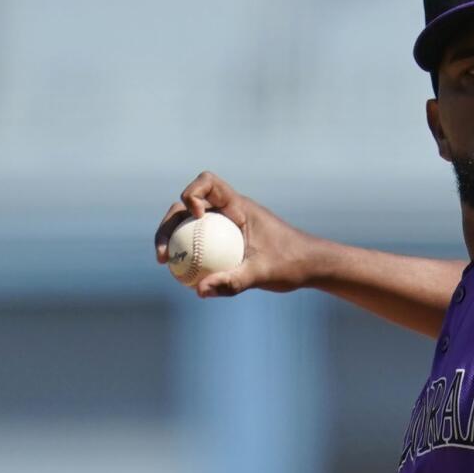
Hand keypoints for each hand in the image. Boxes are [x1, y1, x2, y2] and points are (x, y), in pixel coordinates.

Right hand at [154, 172, 317, 296]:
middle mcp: (228, 210)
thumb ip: (233, 281)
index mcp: (239, 205)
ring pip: (190, 225)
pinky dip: (189, 253)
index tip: (196, 217)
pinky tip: (183, 277)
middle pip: (187, 206)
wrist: (311, 266)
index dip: (193, 193)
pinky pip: (201, 242)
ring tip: (165, 264)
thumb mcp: (263, 274)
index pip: (208, 182)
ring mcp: (226, 225)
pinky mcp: (226, 240)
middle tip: (163, 254)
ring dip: (173, 239)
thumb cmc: (292, 263)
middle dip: (169, 224)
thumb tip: (199, 290)